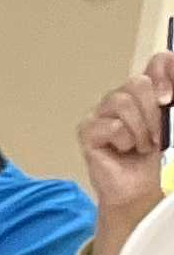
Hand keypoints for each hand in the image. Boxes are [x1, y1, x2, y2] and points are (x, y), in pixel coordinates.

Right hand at [77, 53, 173, 254]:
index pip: (159, 60)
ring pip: (121, 101)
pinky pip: (109, 125)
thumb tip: (168, 95)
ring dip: (140, 129)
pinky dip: (124, 140)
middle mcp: (127, 97)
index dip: (167, 71)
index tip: (171, 98)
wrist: (143, 193)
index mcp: (152, 91)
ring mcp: (104, 113)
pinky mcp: (89, 131)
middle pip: (138, 81)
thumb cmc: (162, 161)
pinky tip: (125, 151)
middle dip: (153, 111)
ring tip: (143, 147)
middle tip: (159, 135)